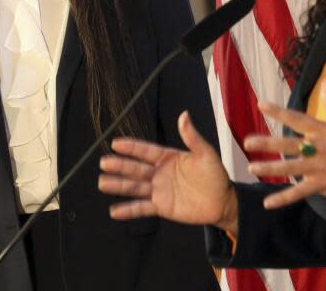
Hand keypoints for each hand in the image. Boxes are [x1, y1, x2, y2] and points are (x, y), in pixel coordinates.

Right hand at [98, 110, 238, 232]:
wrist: (222, 201)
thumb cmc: (215, 175)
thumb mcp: (205, 153)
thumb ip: (192, 137)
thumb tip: (184, 115)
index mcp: (169, 157)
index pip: (146, 150)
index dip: (131, 147)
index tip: (116, 143)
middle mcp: (160, 173)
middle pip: (136, 168)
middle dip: (120, 165)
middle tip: (104, 162)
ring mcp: (159, 190)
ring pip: (135, 187)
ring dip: (119, 185)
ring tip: (102, 183)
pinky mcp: (161, 206)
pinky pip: (142, 208)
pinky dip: (128, 210)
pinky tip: (115, 210)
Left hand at [244, 79, 325, 208]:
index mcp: (323, 131)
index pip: (297, 118)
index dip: (279, 111)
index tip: (261, 104)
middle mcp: (318, 148)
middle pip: (288, 144)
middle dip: (267, 143)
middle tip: (247, 142)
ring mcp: (319, 168)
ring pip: (290, 168)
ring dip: (270, 169)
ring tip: (252, 168)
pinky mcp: (321, 185)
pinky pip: (299, 193)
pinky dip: (283, 198)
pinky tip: (267, 202)